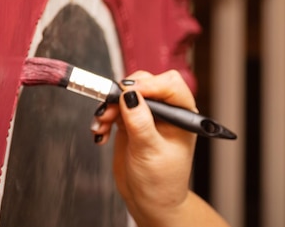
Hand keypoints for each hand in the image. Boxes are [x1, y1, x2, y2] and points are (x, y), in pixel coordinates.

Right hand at [92, 70, 197, 225]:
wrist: (149, 200)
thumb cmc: (161, 181)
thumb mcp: (151, 152)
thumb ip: (141, 123)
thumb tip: (130, 95)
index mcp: (182, 114)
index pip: (170, 84)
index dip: (149, 85)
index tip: (128, 93)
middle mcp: (167, 110)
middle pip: (145, 83)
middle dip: (124, 93)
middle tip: (110, 108)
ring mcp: (148, 114)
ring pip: (127, 93)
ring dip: (109, 105)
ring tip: (102, 124)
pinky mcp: (131, 121)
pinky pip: (114, 107)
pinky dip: (104, 116)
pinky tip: (101, 132)